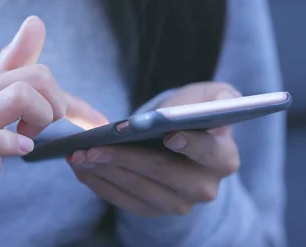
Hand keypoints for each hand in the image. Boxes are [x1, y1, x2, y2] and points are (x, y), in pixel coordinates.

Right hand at [0, 16, 106, 241]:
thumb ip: (13, 63)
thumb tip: (36, 21)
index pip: (33, 68)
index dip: (64, 97)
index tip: (87, 120)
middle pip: (38, 77)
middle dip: (56, 106)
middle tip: (40, 129)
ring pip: (23, 96)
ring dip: (42, 120)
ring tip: (28, 137)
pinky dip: (17, 144)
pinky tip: (21, 149)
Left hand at [68, 82, 240, 216]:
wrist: (182, 135)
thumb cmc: (196, 110)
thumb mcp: (209, 95)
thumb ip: (205, 100)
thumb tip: (185, 112)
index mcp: (224, 158)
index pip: (210, 153)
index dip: (191, 144)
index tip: (168, 134)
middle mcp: (205, 188)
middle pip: (165, 175)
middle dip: (128, 159)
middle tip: (97, 146)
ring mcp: (178, 203)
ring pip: (139, 190)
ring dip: (106, 172)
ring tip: (81, 154)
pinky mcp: (153, 210)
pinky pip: (123, 200)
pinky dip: (100, 183)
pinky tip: (82, 166)